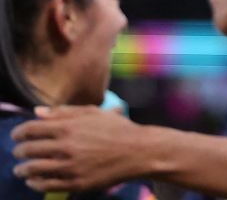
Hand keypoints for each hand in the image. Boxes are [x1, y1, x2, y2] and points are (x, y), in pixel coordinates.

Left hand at [10, 105, 144, 192]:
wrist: (139, 151)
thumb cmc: (117, 129)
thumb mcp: (93, 113)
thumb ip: (63, 112)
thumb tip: (36, 112)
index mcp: (69, 127)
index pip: (30, 129)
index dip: (18, 133)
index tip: (16, 136)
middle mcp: (67, 146)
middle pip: (28, 150)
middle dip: (19, 151)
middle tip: (19, 153)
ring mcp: (70, 166)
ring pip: (33, 169)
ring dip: (22, 169)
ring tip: (21, 169)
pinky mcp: (76, 183)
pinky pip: (45, 186)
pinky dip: (34, 184)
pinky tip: (34, 181)